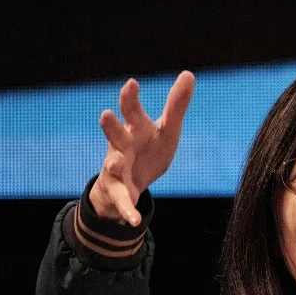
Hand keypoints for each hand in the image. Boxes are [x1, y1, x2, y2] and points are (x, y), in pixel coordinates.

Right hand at [89, 71, 195, 224]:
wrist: (132, 183)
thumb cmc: (148, 150)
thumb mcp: (166, 130)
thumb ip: (176, 106)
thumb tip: (188, 74)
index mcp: (134, 129)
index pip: (132, 110)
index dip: (130, 98)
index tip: (132, 83)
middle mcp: (121, 146)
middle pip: (115, 134)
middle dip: (111, 126)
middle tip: (107, 115)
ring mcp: (116, 169)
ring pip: (111, 165)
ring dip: (112, 164)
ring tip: (114, 163)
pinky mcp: (118, 193)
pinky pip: (123, 202)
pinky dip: (128, 211)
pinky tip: (135, 221)